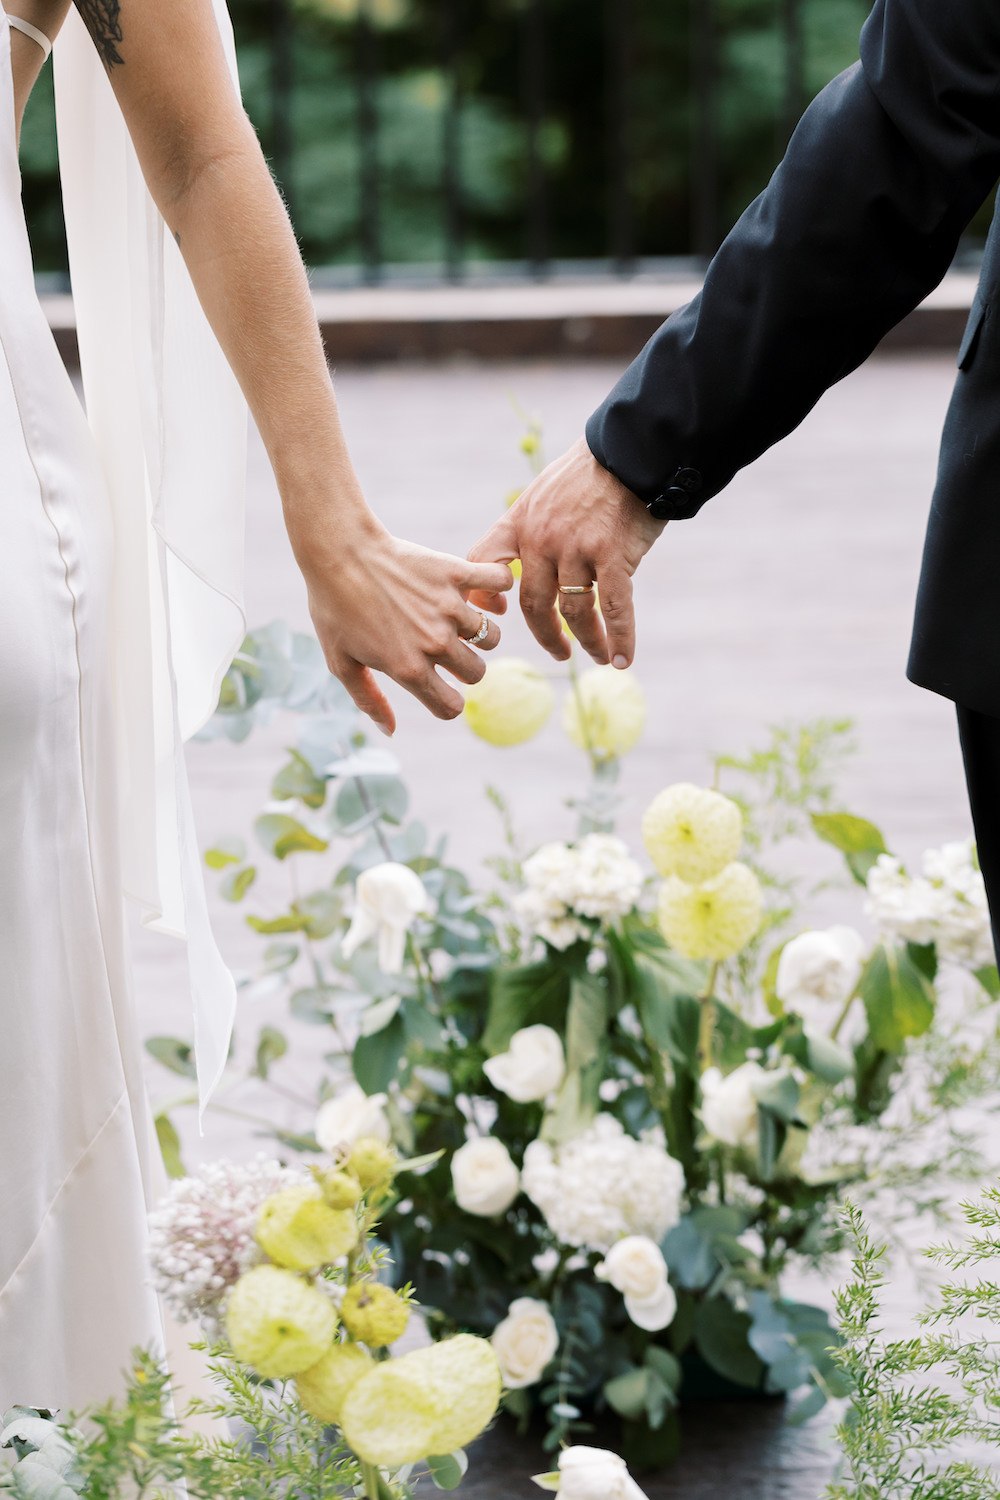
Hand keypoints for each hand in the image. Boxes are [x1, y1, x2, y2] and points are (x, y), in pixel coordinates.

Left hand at [300, 518, 512, 733]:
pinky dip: (498, 587)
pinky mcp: (455, 574)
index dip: (447, 702)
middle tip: (445, 648)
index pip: (450, 707)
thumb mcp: (341, 662)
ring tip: (456, 618)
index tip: (440, 687)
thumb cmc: (333, 608)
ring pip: (491, 637)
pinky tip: (482, 589)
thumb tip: (391, 731)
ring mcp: (448, 608)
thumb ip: (368, 699)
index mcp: (408, 669)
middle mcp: (434, 642)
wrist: (338, 552)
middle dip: (464, 667)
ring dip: (478, 631)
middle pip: (476, 673)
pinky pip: (498, 585)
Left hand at [467, 436, 664, 667]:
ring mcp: (576, 548)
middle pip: (533, 603)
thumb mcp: (546, 491)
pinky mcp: (612, 554)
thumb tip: (529, 557)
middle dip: (546, 634)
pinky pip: (613, 608)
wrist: (632, 447)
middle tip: (559, 651)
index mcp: (520, 521)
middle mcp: (542, 539)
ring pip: (573, 610)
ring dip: (587, 639)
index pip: (483, 563)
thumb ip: (534, 523)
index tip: (498, 614)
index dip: (484, 595)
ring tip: (598, 656)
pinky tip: (621, 659)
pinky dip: (618, 638)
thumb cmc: (593, 470)